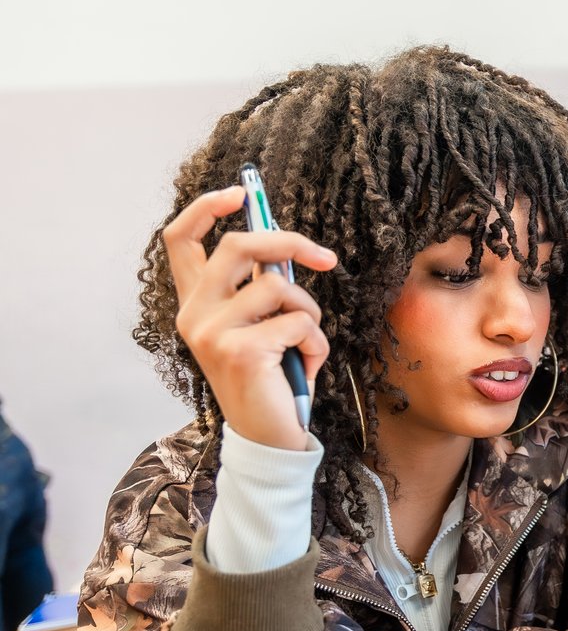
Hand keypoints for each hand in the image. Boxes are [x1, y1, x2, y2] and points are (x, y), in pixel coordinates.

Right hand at [163, 187, 336, 450]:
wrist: (268, 438)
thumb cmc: (271, 378)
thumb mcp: (260, 326)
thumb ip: (260, 288)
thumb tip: (289, 245)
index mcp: (195, 303)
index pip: (179, 240)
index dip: (206, 208)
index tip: (241, 193)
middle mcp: (194, 314)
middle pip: (238, 245)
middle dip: (289, 242)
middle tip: (326, 257)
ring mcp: (212, 332)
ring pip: (278, 286)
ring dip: (310, 311)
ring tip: (305, 343)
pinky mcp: (239, 351)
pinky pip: (299, 322)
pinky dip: (316, 343)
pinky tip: (304, 366)